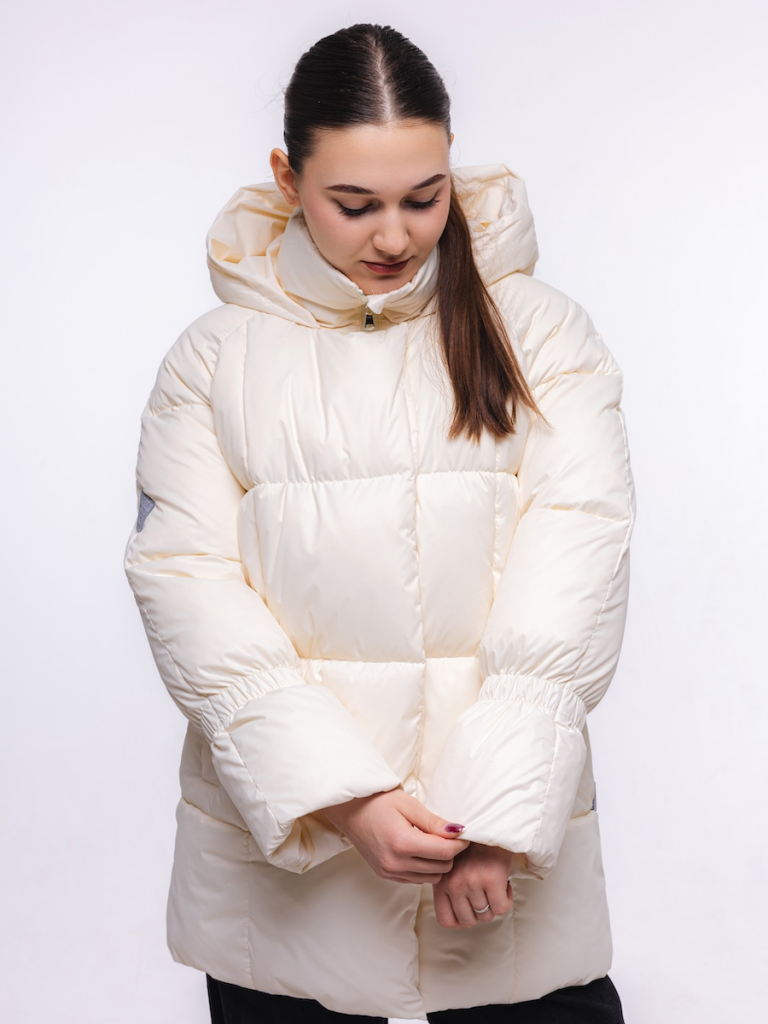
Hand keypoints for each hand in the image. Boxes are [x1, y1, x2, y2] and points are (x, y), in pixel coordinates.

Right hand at [320, 790, 469, 883]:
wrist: (350, 809)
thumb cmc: (378, 802)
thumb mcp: (409, 805)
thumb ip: (434, 822)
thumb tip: (459, 832)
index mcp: (401, 843)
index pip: (444, 853)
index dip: (460, 844)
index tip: (464, 833)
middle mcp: (395, 863)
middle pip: (441, 868)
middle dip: (450, 853)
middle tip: (449, 836)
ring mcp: (389, 872)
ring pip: (431, 878)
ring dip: (438, 863)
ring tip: (434, 843)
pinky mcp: (386, 875)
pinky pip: (416, 879)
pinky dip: (425, 868)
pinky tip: (421, 851)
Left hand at [433, 843, 523, 928]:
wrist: (490, 822)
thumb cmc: (473, 845)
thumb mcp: (451, 865)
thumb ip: (449, 887)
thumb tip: (460, 914)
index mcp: (440, 881)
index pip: (446, 920)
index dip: (461, 920)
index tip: (471, 909)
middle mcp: (453, 883)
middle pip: (469, 921)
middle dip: (480, 911)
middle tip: (486, 893)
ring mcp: (471, 882)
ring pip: (486, 915)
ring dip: (494, 903)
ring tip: (494, 884)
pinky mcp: (491, 879)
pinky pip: (501, 908)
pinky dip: (506, 900)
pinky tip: (504, 884)